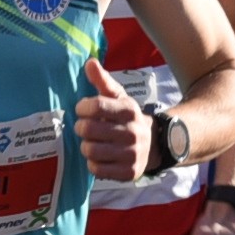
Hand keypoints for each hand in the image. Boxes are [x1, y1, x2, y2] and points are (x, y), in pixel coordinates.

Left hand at [74, 61, 150, 183]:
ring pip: (90, 150)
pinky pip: (96, 169)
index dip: (82, 107)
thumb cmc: (126, 118)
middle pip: (88, 129)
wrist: (153, 145)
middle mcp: (132, 132)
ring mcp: (131, 154)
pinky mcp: (128, 172)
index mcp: (129, 110)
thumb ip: (102, 80)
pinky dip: (93, 163)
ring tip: (92, 142)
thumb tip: (89, 62)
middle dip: (81, 128)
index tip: (82, 109)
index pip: (95, 106)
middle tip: (84, 127)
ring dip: (86, 146)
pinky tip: (100, 157)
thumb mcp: (118, 97)